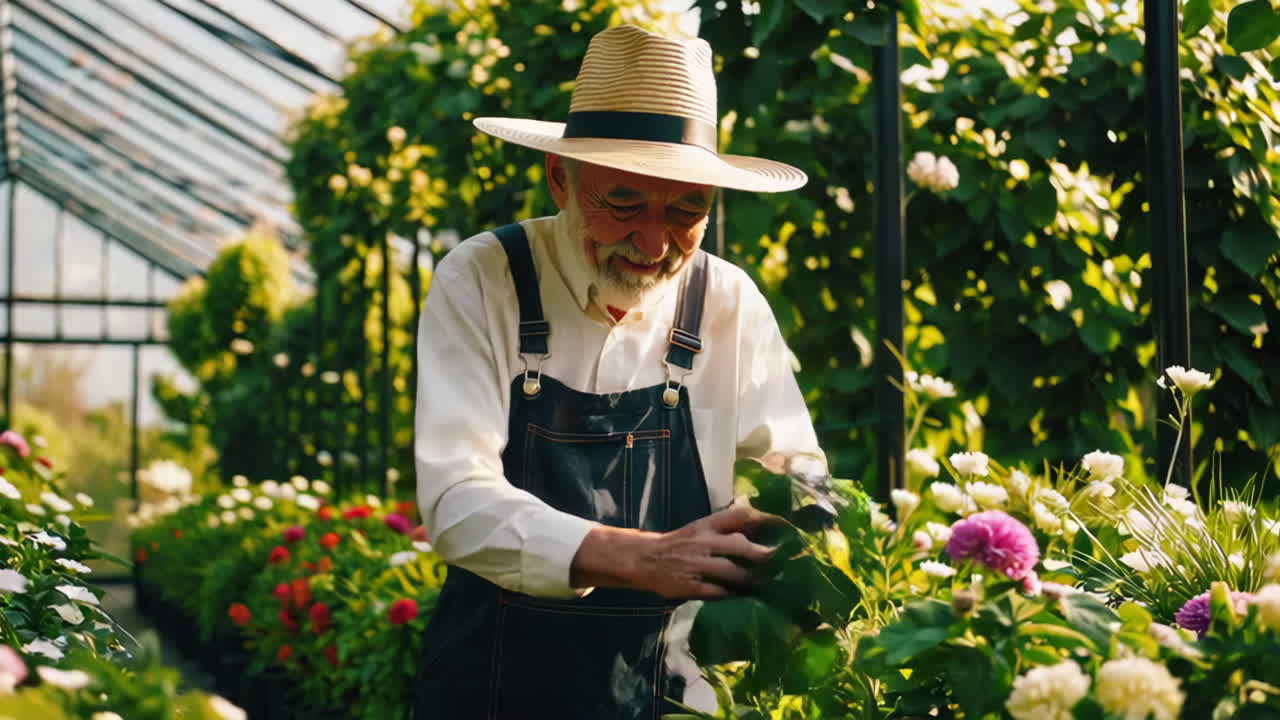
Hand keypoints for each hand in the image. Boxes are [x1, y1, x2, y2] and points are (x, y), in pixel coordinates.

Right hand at [570, 498, 783, 599]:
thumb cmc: (680, 544)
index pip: (739, 515)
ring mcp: (696, 564)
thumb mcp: (700, 528)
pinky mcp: (690, 586)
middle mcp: (703, 541)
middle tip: (782, 563)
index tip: (786, 527)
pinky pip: (717, 592)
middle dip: (763, 555)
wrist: (644, 559)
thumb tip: (760, 521)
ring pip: (732, 572)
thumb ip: (726, 527)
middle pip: (739, 546)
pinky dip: (733, 596)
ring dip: (753, 580)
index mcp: (706, 525)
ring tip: (769, 586)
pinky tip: (746, 600)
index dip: (764, 519)